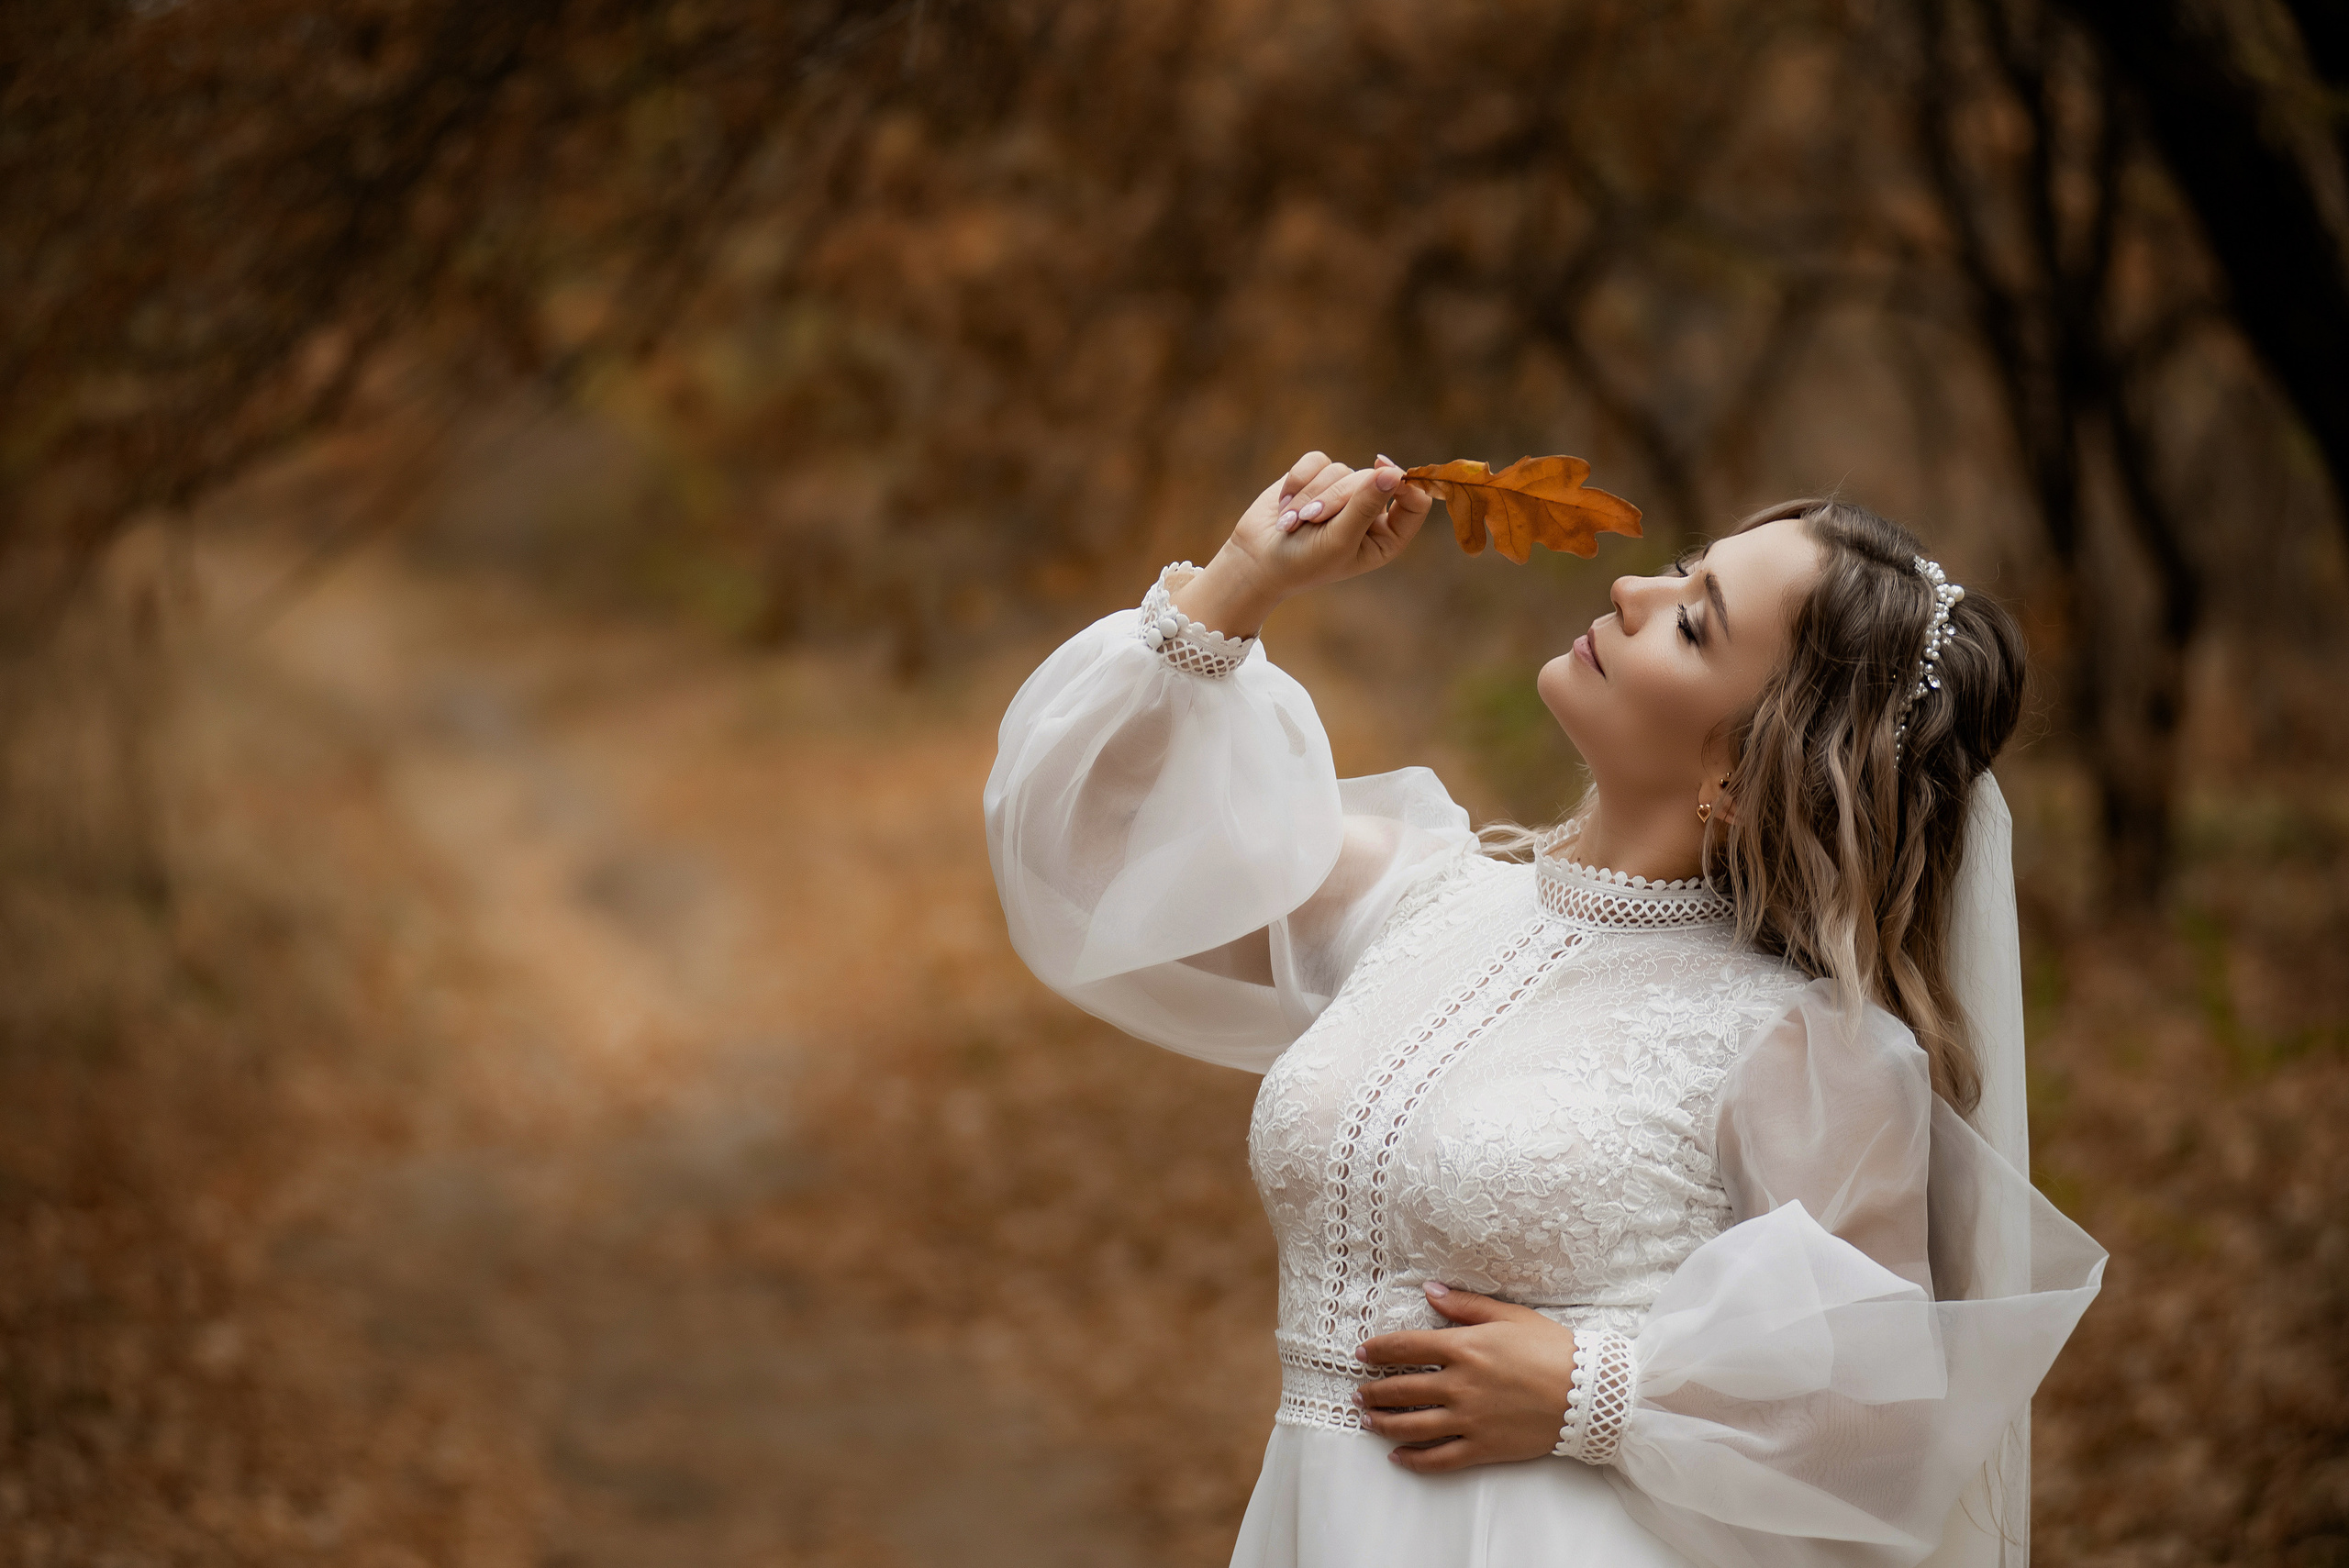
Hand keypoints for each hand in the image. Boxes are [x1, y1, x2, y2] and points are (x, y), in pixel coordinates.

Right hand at [1171, 451, 1432, 637]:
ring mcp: (1343, 492)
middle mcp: (1370, 512)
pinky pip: (1316, 461)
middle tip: (1310, 519)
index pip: (1415, 503)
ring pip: (1340, 470)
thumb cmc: (1303, 563)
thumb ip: (1365, 506)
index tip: (1383, 472)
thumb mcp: (1339, 540)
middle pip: (1370, 481)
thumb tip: (1392, 473)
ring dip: (1311, 495)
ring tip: (1292, 521)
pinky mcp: (1316, 477)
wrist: (1256, 561)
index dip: (1404, 484)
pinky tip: (1285, 504)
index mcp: (1387, 536)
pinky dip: (1298, 480)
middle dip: (1335, 498)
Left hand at [1352, 1280, 1580, 1473]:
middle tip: (1358, 1393)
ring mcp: (1470, 1419)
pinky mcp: (1484, 1447)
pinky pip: (1440, 1459)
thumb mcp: (1509, 1315)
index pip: (1406, 1347)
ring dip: (1384, 1423)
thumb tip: (1429, 1291)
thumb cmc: (1551, 1348)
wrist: (1589, 1393)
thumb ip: (1465, 1305)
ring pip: (1413, 1426)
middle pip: (1402, 1389)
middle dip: (1374, 1391)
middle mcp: (1460, 1385)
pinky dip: (1414, 1460)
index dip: (1379, 1350)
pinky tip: (1398, 1457)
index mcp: (1464, 1348)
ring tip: (1367, 1421)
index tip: (1361, 1354)